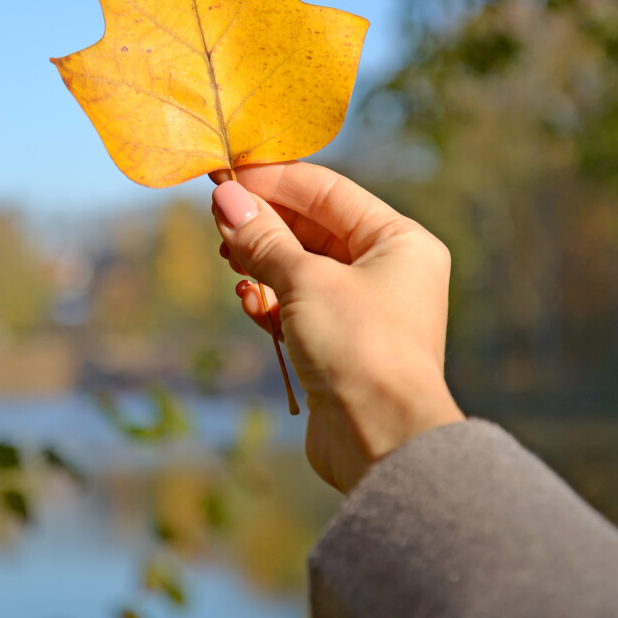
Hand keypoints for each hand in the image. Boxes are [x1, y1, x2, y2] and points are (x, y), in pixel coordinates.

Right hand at [211, 161, 463, 493]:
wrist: (381, 442)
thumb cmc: (359, 348)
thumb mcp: (305, 282)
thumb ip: (263, 238)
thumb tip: (225, 197)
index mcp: (399, 240)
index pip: (328, 191)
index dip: (274, 181)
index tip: (226, 176)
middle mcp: (387, 270)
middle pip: (312, 228)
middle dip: (263, 224)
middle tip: (218, 219)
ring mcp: (363, 310)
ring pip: (299, 269)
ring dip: (260, 263)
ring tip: (229, 261)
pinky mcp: (338, 346)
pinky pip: (296, 307)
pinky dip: (269, 301)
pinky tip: (247, 301)